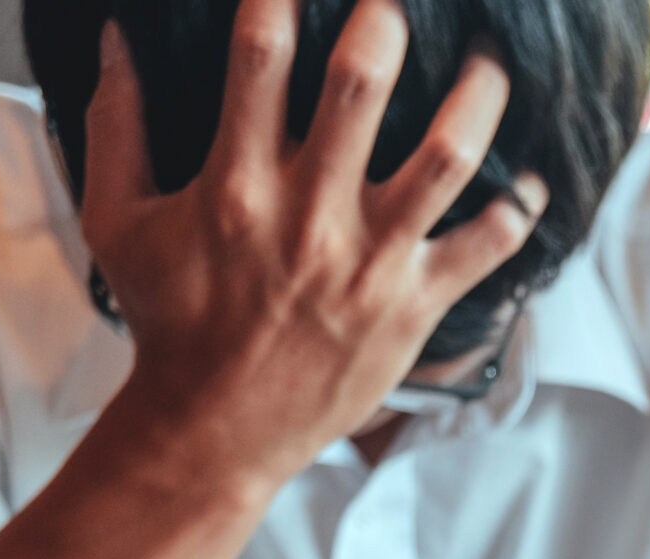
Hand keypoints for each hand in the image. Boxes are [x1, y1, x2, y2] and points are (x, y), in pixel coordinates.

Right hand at [81, 0, 546, 493]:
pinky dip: (520, 207)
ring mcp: (370, 262)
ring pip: (445, 157)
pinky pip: (489, 247)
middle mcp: (309, 215)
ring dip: (476, 99)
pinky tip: (533, 175)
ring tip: (490, 62)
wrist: (216, 428)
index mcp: (235, 185)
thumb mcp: (118, 222)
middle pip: (361, 87)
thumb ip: (116, 125)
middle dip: (385, 23)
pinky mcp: (414, 306)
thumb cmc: (170, 321)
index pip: (259, 60)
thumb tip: (116, 37)